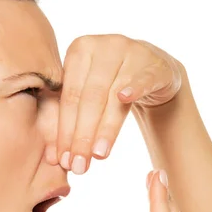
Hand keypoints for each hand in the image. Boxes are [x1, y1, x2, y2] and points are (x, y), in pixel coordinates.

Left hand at [46, 35, 182, 174]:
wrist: (151, 70)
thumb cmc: (110, 85)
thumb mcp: (88, 92)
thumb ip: (72, 117)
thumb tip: (56, 158)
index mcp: (79, 50)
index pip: (69, 97)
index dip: (64, 131)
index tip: (62, 160)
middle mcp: (104, 46)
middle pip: (88, 99)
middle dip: (81, 136)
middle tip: (78, 165)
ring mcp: (131, 52)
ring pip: (113, 95)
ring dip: (105, 128)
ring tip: (98, 155)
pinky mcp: (154, 64)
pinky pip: (143, 79)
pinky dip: (135, 88)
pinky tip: (125, 99)